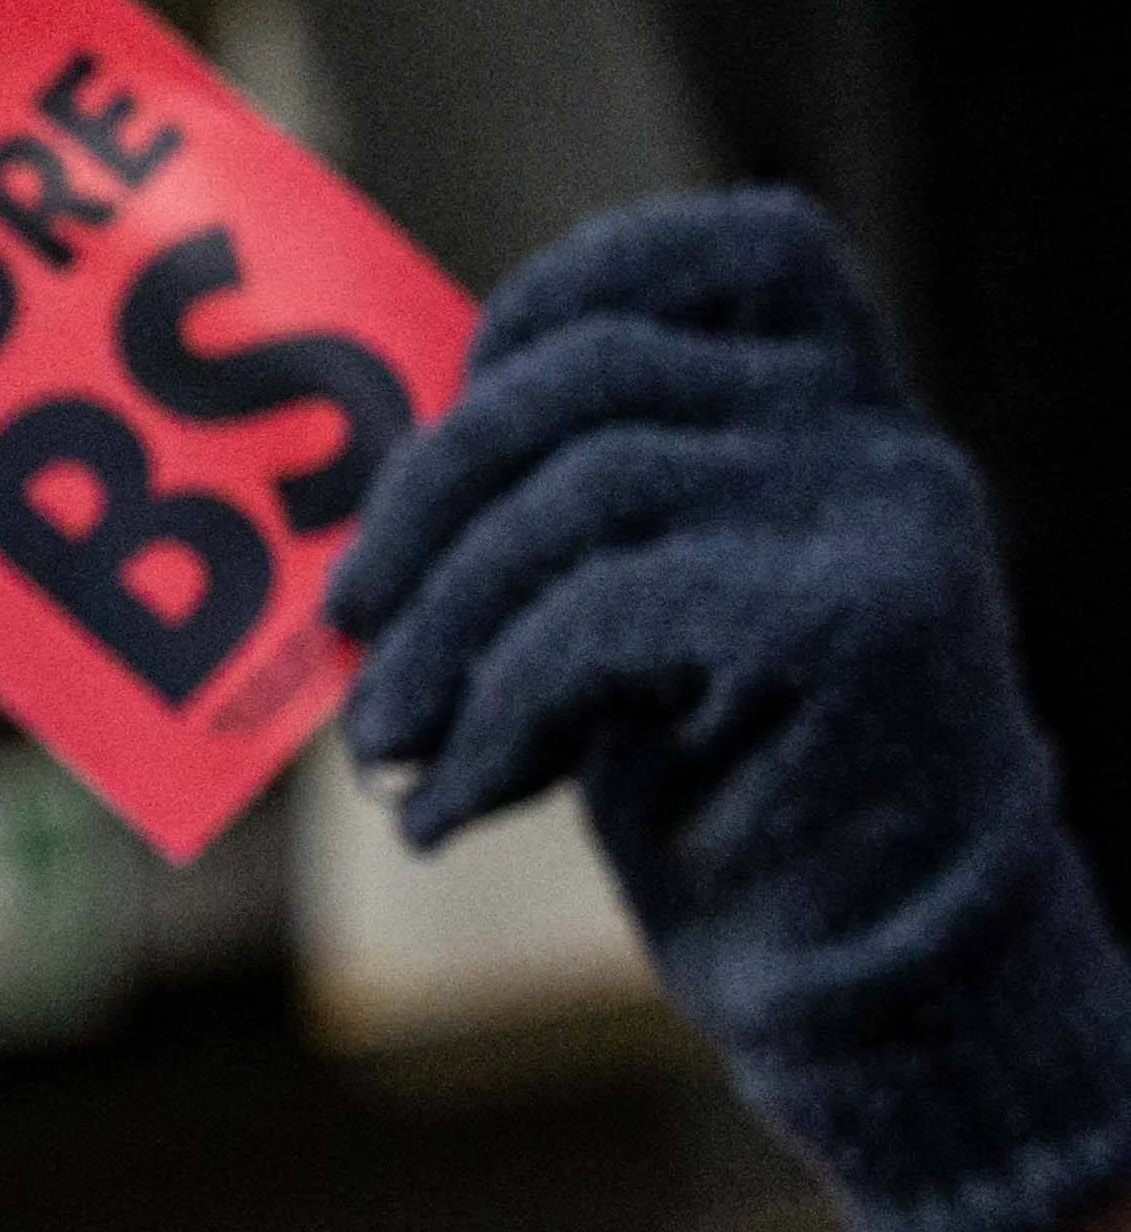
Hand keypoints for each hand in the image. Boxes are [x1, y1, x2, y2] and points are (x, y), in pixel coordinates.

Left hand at [333, 190, 1130, 1231]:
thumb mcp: (636, 624)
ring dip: (440, 630)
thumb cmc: (724, 794)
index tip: (455, 389)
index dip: (576, 287)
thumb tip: (361, 492)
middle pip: (596, 378)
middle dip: (427, 498)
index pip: (737, 253)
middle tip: (347, 628)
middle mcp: (883, 444)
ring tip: (385, 742)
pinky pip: (599, 618)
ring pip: (578, 498)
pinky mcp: (855, 625)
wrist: (868, 978)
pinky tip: (451, 806)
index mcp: (847, 414)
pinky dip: (488, 712)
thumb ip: (563, 520)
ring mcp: (885, 525)